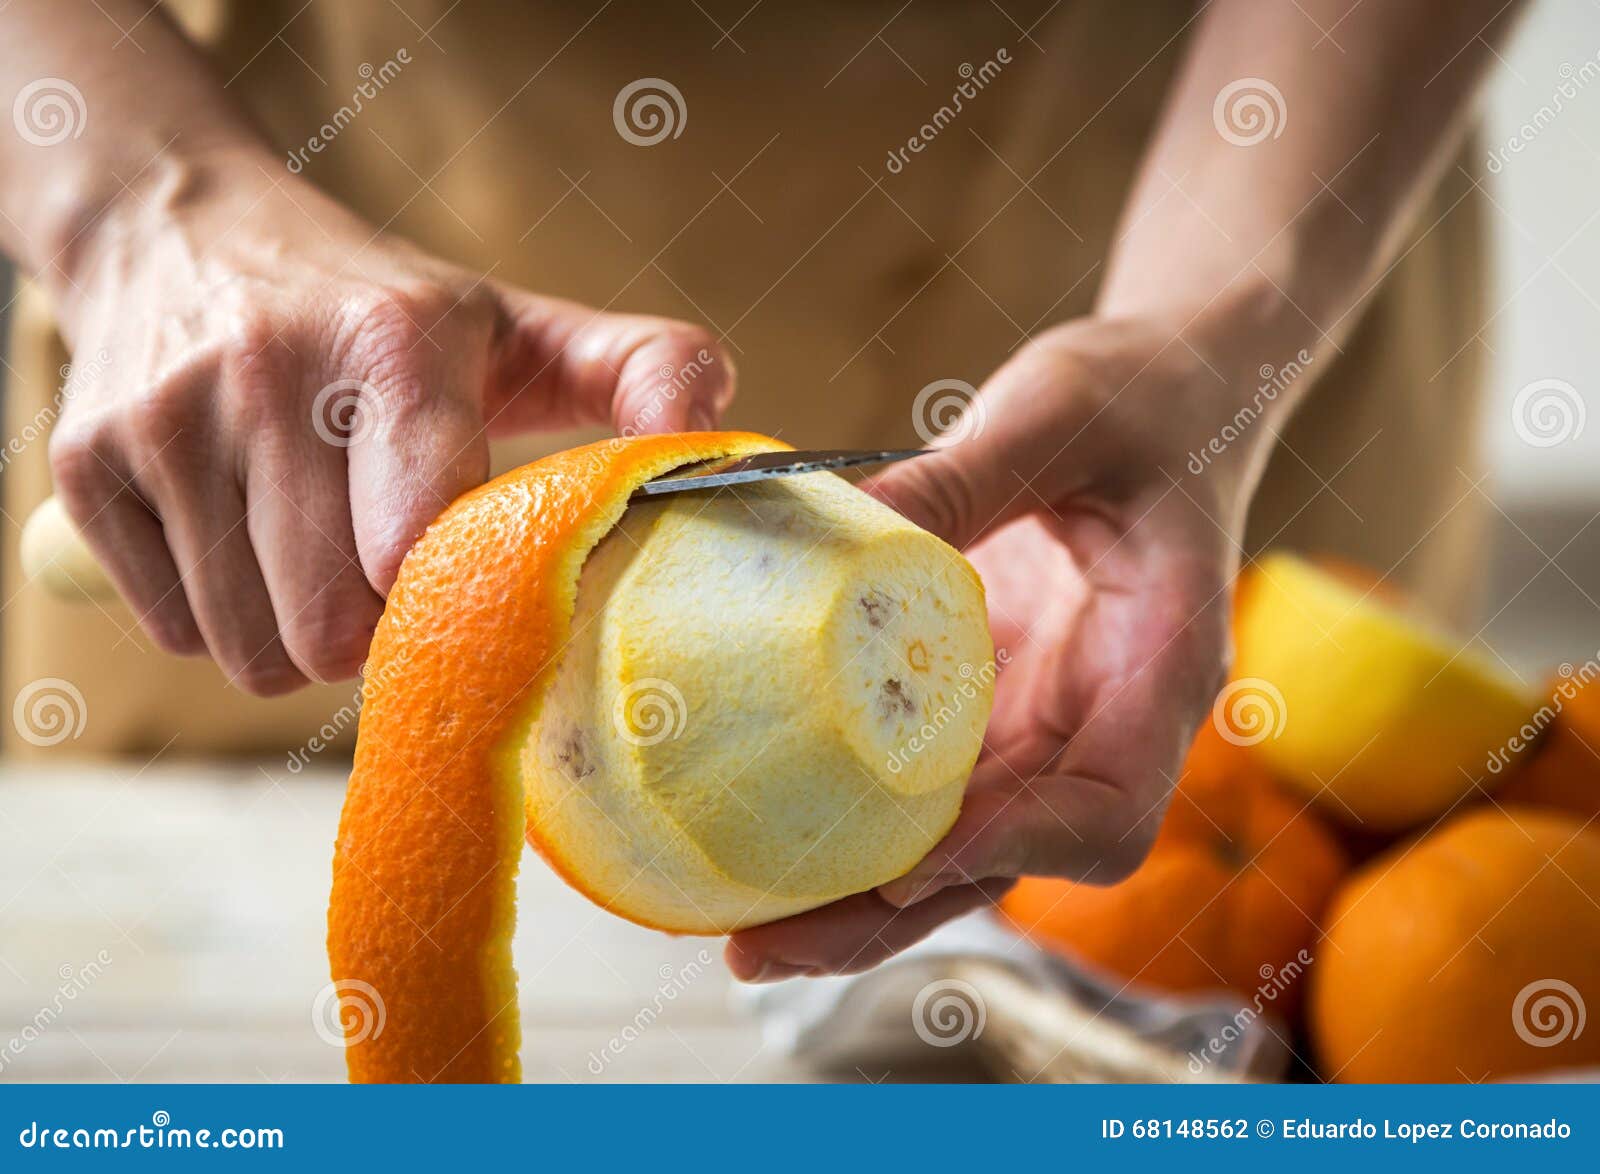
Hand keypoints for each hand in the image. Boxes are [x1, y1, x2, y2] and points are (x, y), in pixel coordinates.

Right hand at [48, 150, 732, 692]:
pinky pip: (176, 632)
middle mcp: (265, 375)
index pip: (420, 549)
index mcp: (392, 343)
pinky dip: (224, 617)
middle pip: (333, 628)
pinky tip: (248, 541)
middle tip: (396, 572)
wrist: (185, 230)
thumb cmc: (382, 307)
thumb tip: (714, 423)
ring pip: (251, 651)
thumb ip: (639, 370)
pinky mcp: (87, 468)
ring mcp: (162, 422)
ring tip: (324, 551)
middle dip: (379, 631)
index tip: (473, 583)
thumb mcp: (519, 325)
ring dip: (302, 635)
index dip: (454, 600)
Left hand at [726, 317, 1247, 980]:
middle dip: (890, 915)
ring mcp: (1049, 724)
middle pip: (1010, 861)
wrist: (1170, 396)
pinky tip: (767, 836)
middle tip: (760, 947)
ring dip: (857, 897)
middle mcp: (1107, 722)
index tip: (910, 858)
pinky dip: (855, 825)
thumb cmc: (1140, 399)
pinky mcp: (998, 709)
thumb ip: (962, 474)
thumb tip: (836, 523)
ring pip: (960, 848)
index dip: (1015, 844)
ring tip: (741, 928)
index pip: (1110, 806)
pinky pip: (928, 789)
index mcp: (1159, 664)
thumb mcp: (1056, 413)